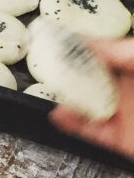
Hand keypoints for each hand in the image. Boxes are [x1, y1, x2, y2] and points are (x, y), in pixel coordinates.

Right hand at [50, 39, 133, 160]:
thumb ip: (128, 53)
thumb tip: (97, 44)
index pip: (113, 51)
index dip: (89, 44)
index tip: (65, 37)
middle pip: (99, 77)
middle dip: (75, 70)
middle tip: (52, 63)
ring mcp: (129, 115)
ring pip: (92, 104)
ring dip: (71, 97)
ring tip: (52, 87)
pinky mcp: (123, 140)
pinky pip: (94, 131)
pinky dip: (75, 125)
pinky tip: (60, 115)